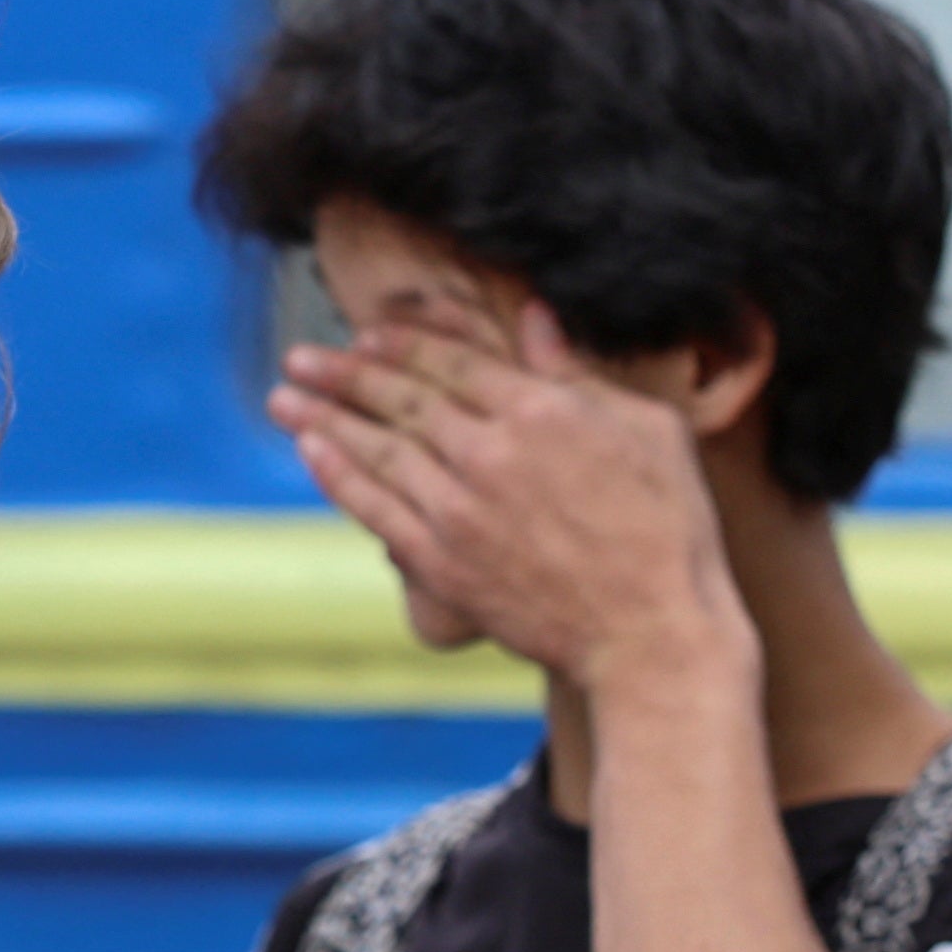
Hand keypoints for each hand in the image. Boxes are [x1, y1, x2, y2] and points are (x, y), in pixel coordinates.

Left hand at [268, 302, 746, 689]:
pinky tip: (311, 453)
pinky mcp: (442, 562)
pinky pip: (376, 510)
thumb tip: (536, 318)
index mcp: (541, 411)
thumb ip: (580, 373)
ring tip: (282, 398)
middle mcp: (489, 453)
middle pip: (402, 400)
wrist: (651, 633)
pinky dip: (339, 478)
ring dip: (323, 420)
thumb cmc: (668, 528)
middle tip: (299, 357)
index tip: (367, 335)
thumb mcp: (648, 430)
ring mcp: (459, 510)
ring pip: (378, 451)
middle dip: (344, 374)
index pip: (453, 363)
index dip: (404, 346)